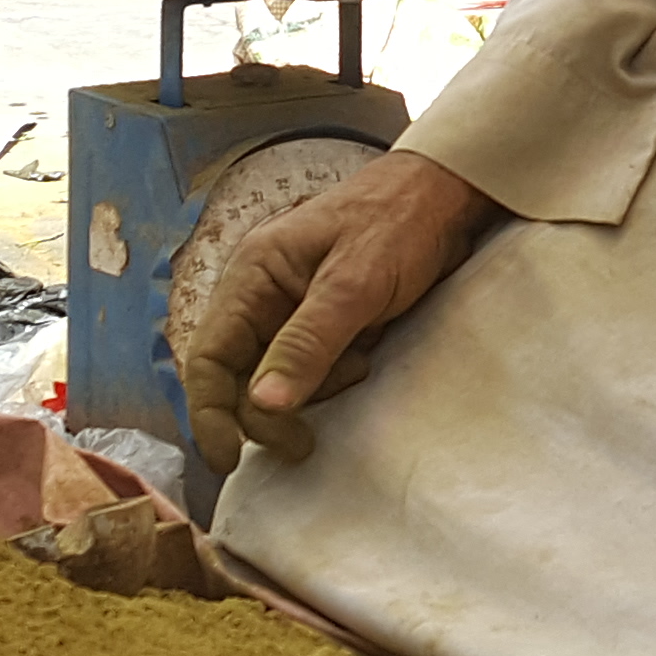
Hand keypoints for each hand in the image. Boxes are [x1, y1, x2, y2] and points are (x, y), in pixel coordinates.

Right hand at [170, 148, 499, 476]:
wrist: (447, 196)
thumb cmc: (398, 221)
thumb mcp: (354, 284)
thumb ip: (308, 343)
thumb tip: (261, 405)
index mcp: (253, 276)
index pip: (208, 358)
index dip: (209, 414)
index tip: (227, 459)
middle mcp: (262, 296)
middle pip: (237, 378)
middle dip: (268, 413)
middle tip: (305, 443)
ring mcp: (293, 311)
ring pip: (277, 381)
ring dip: (311, 392)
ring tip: (359, 363)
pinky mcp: (324, 324)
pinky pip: (312, 371)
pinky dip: (334, 379)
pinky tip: (366, 356)